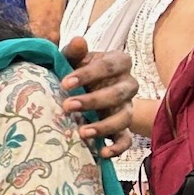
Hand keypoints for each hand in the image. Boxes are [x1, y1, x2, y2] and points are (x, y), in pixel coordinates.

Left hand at [60, 36, 136, 155]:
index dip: (88, 74)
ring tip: (82, 133)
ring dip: (104, 126)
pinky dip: (117, 148)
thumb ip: (74, 52)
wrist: (85, 90)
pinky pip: (127, 139)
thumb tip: (77, 40)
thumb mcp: (74, 59)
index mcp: (119, 62)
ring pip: (124, 118)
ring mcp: (128, 107)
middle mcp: (128, 85)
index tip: (65, 83)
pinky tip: (102, 153)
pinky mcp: (124, 128)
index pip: (110, 65)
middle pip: (119, 93)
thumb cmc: (79, 71)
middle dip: (93, 101)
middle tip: (67, 106)